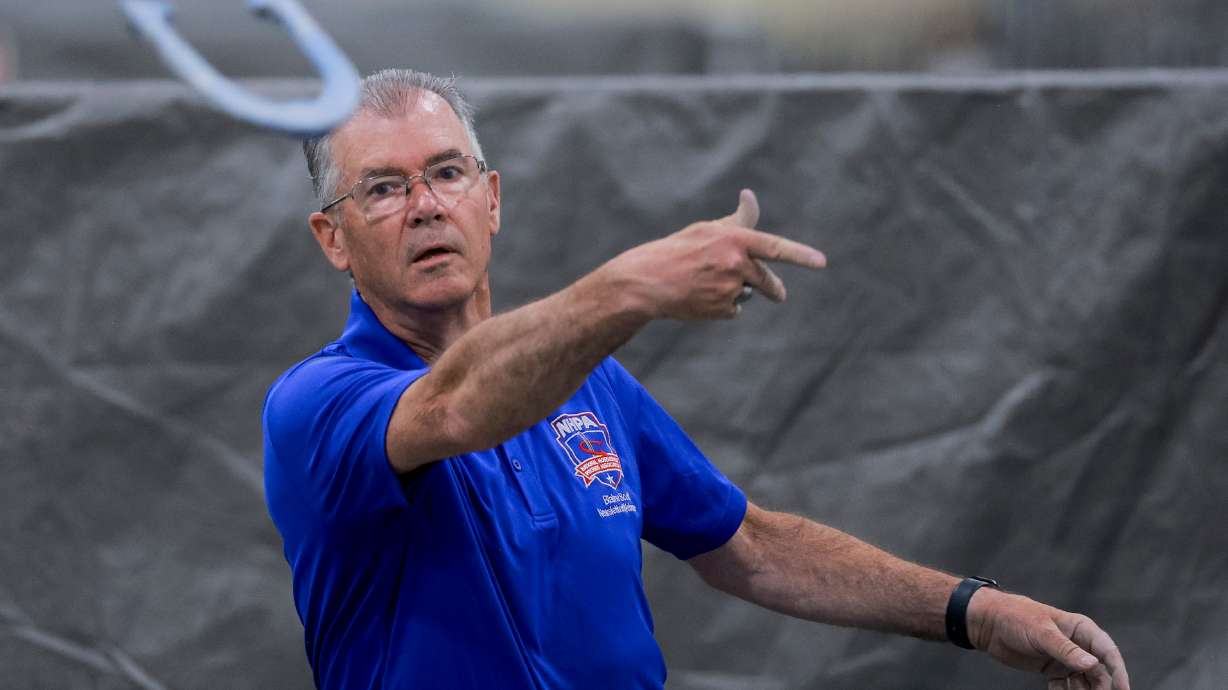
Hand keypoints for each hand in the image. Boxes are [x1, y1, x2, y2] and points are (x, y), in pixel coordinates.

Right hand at [598, 189, 825, 319]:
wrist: (647, 282)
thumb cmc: (678, 250)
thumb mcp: (707, 230)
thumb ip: (737, 221)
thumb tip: (750, 196)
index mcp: (733, 240)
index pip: (775, 248)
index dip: (801, 255)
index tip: (821, 263)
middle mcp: (735, 265)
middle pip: (766, 281)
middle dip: (774, 289)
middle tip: (779, 294)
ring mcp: (728, 290)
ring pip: (747, 293)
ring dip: (736, 291)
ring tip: (707, 285)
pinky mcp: (721, 310)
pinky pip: (734, 309)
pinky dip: (723, 306)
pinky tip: (701, 299)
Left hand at [967, 588, 1129, 689]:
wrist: (989, 623)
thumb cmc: (1016, 618)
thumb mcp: (1042, 633)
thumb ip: (1066, 649)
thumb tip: (1093, 665)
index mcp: (1081, 628)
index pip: (1107, 652)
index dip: (1118, 672)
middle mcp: (1078, 644)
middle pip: (1099, 671)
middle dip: (1100, 687)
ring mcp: (1066, 657)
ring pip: (1085, 681)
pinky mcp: (1053, 668)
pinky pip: (1068, 686)